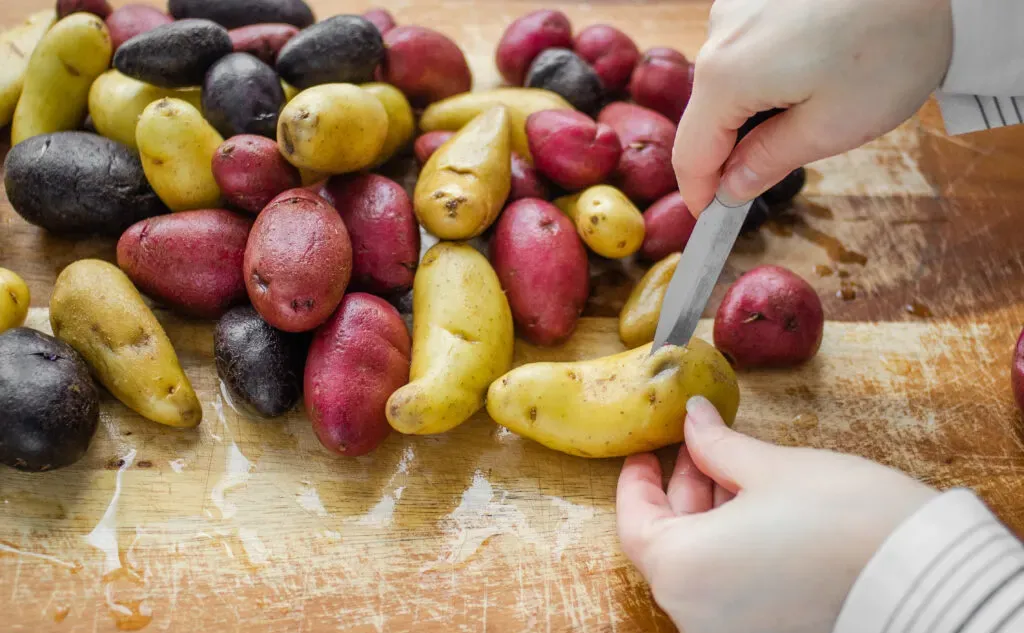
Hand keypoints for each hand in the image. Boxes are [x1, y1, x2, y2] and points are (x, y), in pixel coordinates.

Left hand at [616, 396, 936, 632]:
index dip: (638, 482)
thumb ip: (718, 445)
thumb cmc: (846, 520)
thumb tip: (694, 419)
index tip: (647, 452)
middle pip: (669, 545)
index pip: (635, 522)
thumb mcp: (772, 468)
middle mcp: (696, 612)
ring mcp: (730, 631)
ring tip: (737, 471)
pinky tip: (758, 512)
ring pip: (701, 567)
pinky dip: (732, 550)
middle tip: (702, 449)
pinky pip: (729, 590)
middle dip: (684, 491)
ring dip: (710, 517)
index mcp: (682, 569)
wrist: (924, 578)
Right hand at [673, 0, 952, 212]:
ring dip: (752, 108)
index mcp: (726, 75)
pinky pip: (746, 47)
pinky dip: (765, 72)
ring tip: (810, 111)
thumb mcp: (831, 127)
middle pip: (705, 114)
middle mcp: (718, 34)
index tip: (712, 217)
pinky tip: (810, 71)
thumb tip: (731, 187)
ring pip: (726, 80)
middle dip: (730, 150)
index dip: (699, 192)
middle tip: (768, 176)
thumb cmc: (892, 47)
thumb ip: (769, 160)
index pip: (690, 153)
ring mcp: (737, 6)